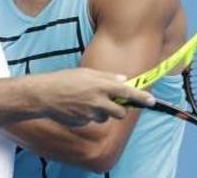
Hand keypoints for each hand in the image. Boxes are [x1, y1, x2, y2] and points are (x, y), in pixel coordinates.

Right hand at [35, 68, 154, 126]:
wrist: (44, 95)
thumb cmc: (64, 80)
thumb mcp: (86, 73)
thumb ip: (106, 77)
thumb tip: (123, 79)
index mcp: (101, 86)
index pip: (127, 93)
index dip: (141, 98)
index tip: (152, 101)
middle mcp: (98, 101)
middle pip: (120, 112)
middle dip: (119, 110)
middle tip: (112, 103)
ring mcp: (91, 114)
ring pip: (104, 117)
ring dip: (101, 112)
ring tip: (85, 101)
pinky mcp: (83, 122)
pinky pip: (91, 120)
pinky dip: (87, 115)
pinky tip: (76, 107)